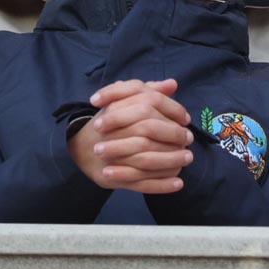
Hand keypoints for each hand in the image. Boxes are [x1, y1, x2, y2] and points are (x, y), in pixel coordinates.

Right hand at [68, 79, 193, 193]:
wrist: (80, 147)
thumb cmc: (110, 121)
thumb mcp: (125, 101)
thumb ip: (149, 92)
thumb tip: (172, 84)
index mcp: (116, 107)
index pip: (149, 103)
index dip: (172, 110)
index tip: (186, 118)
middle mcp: (112, 131)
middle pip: (148, 130)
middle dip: (173, 134)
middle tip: (188, 139)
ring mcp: (112, 157)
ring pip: (146, 159)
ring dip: (171, 159)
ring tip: (187, 159)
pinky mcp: (113, 178)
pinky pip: (140, 183)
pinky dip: (161, 184)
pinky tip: (178, 183)